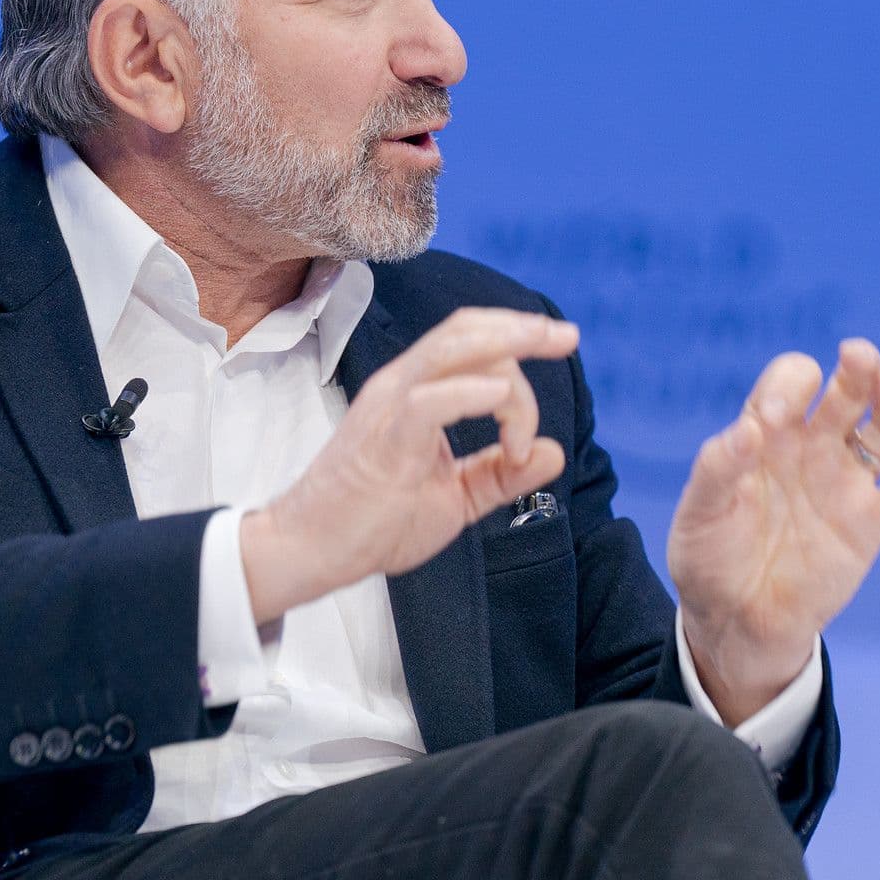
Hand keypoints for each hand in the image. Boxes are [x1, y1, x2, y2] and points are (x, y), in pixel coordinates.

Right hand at [241, 307, 578, 619]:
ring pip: (452, 350)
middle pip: (466, 331)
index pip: (472, 344)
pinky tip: (502, 401)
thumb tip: (554, 454)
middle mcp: (402, 386)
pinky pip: (431, 400)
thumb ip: (501, 474)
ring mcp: (390, 407)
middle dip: (524, 328)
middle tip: (568, 336)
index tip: (550, 382)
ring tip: (549, 349)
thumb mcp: (455, 497)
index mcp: (417, 393)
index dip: (518, 349)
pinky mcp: (385, 439)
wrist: (311, 551)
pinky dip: (473, 393)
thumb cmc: (374, 523)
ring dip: (508, 347)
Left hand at [669, 340, 879, 722]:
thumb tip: (748, 430)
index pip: (790, 383)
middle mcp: (813, 448)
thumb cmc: (710, 559)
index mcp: (768, 434)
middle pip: (846, 391)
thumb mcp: (697, 515)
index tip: (776, 419)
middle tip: (857, 356)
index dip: (789, 387)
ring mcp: (845, 484)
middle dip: (855, 369)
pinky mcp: (870, 525)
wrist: (734, 623)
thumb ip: (716, 470)